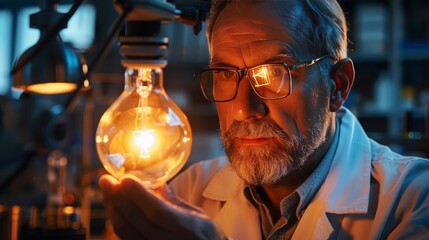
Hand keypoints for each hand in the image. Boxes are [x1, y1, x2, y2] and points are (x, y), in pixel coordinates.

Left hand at [99, 174, 223, 239]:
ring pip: (125, 231)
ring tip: (107, 190)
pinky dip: (117, 220)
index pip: (158, 212)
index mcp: (187, 229)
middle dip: (117, 197)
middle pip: (136, 221)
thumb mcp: (197, 214)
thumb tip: (154, 182)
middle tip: (106, 179)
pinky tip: (114, 206)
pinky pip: (125, 238)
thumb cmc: (205, 234)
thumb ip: (174, 201)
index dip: (139, 195)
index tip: (125, 178)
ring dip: (112, 208)